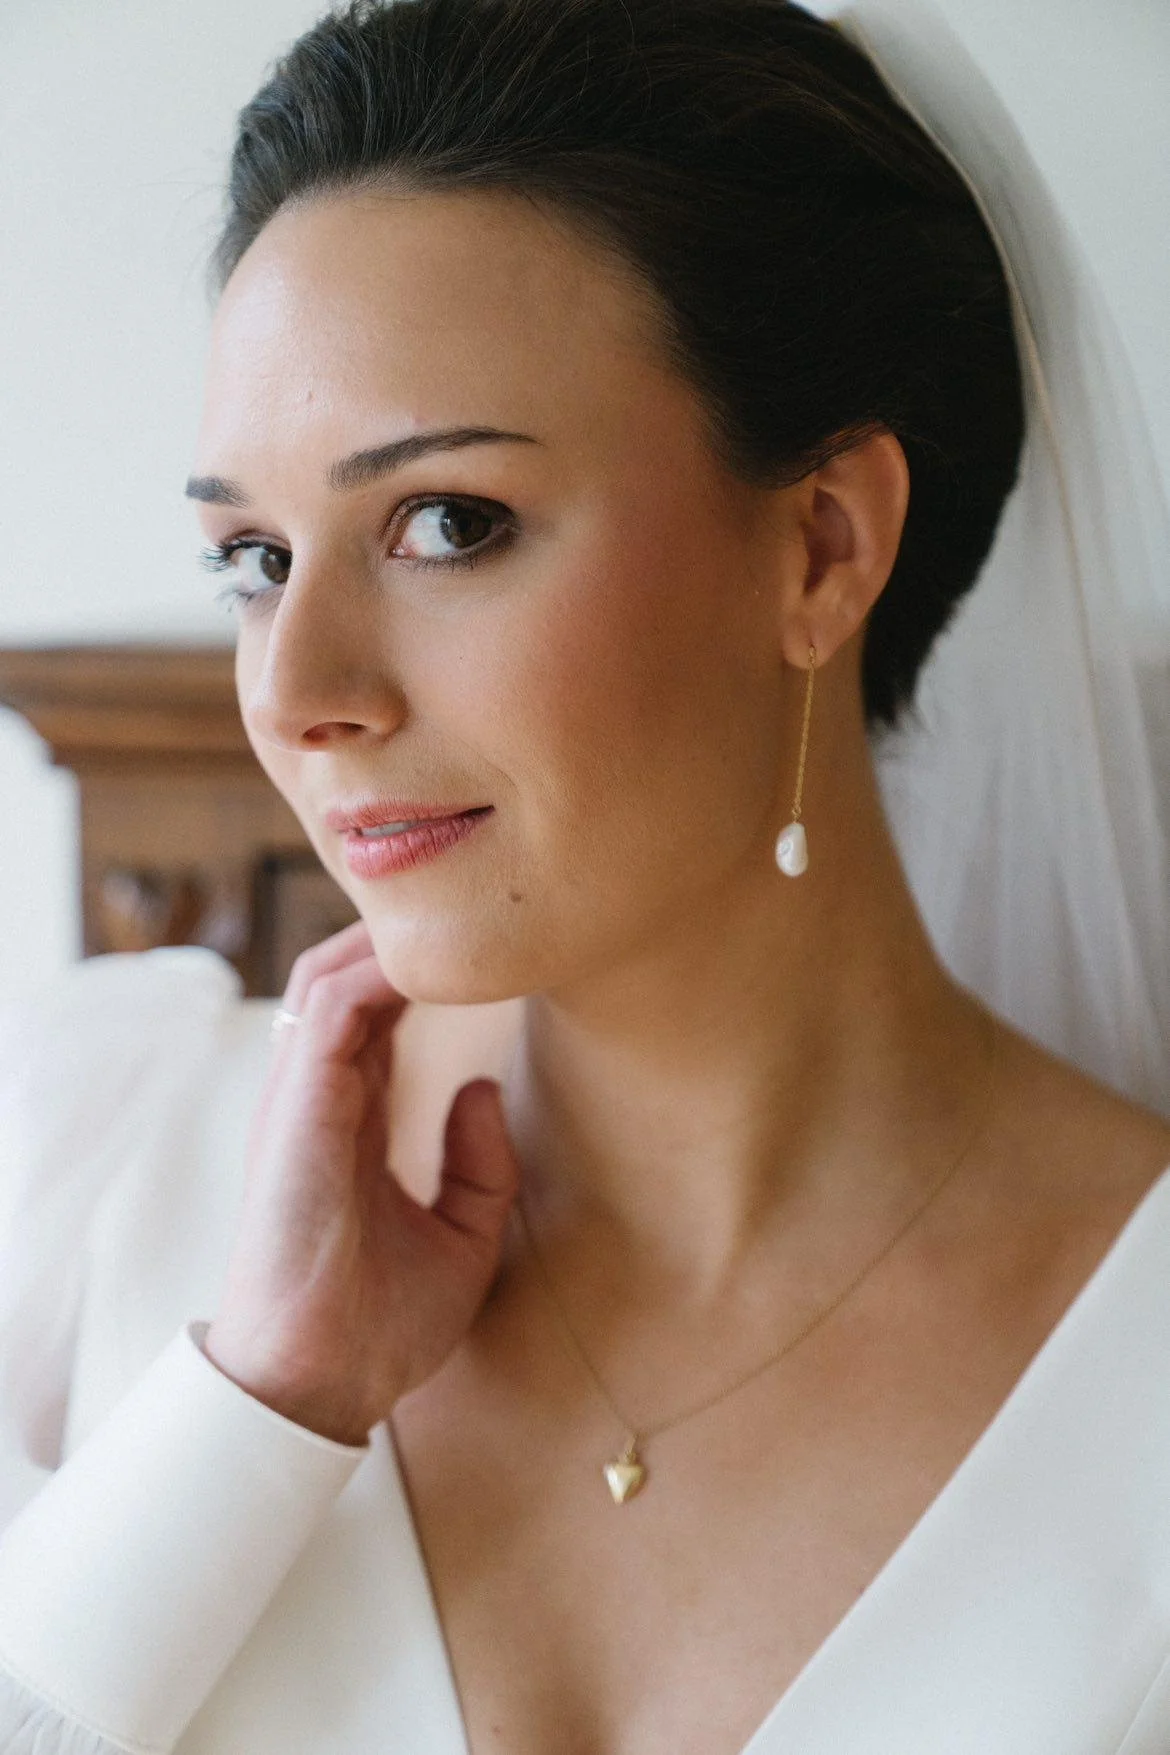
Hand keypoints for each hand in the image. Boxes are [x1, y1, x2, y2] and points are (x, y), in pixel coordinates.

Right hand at [202, 920, 520, 1445]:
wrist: (321, 1381)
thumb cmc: (378, 1327)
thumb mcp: (461, 1240)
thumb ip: (482, 1167)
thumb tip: (484, 1087)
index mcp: (345, 1129)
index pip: (371, 1027)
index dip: (417, 982)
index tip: (481, 956)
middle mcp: (317, 1103)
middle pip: (343, 987)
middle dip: (396, 942)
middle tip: (463, 912)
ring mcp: (301, 1101)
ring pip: (326, 979)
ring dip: (383, 942)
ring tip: (448, 914)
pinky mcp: (297, 1106)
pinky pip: (327, 1008)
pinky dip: (373, 972)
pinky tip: (430, 961)